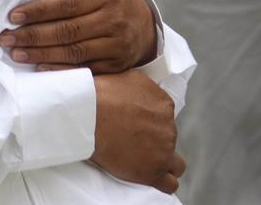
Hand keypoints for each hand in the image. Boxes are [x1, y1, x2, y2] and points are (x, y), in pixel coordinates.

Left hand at [0, 0, 156, 73]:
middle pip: (67, 31)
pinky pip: (84, 69)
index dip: (39, 11)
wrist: (143, 24)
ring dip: (41, 54)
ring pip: (73, 52)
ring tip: (15, 52)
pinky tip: (38, 66)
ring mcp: (115, 44)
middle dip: (33, 35)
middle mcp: (112, 20)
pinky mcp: (114, 65)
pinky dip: (60, 69)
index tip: (13, 16)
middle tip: (5, 38)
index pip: (67, 4)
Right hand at [92, 70, 184, 193]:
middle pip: (167, 137)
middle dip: (152, 139)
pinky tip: (150, 174)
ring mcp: (163, 151)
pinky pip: (170, 183)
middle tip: (129, 138)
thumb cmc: (100, 94)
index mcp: (164, 104)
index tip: (133, 123)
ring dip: (160, 160)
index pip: (164, 116)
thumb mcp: (128, 76)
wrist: (86, 114)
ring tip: (140, 158)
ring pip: (174, 162)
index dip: (149, 120)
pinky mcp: (152, 172)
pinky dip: (162, 180)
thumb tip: (142, 93)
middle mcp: (169, 128)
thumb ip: (144, 87)